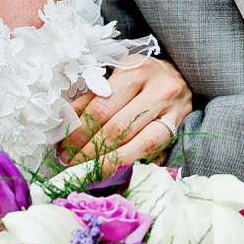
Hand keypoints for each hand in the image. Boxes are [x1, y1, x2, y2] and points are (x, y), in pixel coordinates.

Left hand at [60, 56, 192, 166]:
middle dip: (90, 151)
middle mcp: (157, 90)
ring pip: (138, 145)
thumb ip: (91, 98)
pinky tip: (114, 172)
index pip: (101, 108)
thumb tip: (66, 124)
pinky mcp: (179, 128)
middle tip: (71, 163)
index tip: (64, 147)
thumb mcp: (116, 77)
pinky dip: (132, 164)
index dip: (80, 132)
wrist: (179, 73)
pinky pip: (154, 152)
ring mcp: (172, 111)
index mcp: (135, 71)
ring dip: (108, 162)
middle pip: (118, 128)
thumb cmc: (141, 76)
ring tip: (88, 171)